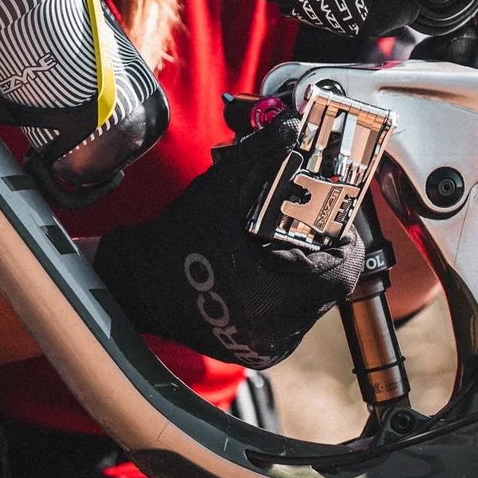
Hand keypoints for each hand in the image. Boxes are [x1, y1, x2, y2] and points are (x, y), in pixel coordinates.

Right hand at [93, 112, 364, 368]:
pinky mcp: (261, 351)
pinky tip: (270, 268)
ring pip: (316, 303)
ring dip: (310, 271)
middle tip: (307, 224)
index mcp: (264, 299)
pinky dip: (292, 291)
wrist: (135, 283)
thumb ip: (262, 155)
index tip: (332, 219)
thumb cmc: (174, 242)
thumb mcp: (220, 191)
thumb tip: (293, 126)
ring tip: (285, 245)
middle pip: (330, 287)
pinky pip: (297, 318)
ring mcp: (267, 347)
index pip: (339, 273)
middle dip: (323, 251)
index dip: (342, 241)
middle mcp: (271, 333)